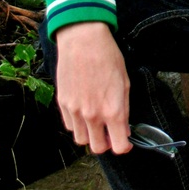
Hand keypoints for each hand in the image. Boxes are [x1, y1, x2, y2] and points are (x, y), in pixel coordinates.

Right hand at [54, 21, 131, 154]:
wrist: (83, 41)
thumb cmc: (108, 57)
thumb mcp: (125, 83)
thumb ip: (124, 109)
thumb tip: (123, 128)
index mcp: (113, 110)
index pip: (119, 146)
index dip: (124, 146)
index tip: (126, 141)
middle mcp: (92, 115)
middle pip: (98, 148)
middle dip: (106, 143)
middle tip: (110, 132)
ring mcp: (75, 111)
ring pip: (81, 140)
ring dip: (90, 135)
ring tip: (96, 122)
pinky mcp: (62, 104)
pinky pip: (70, 126)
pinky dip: (78, 124)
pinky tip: (84, 112)